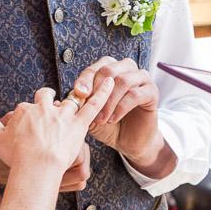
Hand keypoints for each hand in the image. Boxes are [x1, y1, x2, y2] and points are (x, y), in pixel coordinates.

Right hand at [0, 80, 113, 176]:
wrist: (36, 166)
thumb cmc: (16, 155)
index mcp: (26, 110)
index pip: (27, 106)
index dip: (29, 115)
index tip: (28, 127)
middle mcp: (44, 108)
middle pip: (46, 98)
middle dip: (47, 102)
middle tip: (49, 116)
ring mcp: (63, 115)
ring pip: (68, 101)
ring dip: (73, 98)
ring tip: (78, 97)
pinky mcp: (79, 124)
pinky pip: (93, 105)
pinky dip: (103, 93)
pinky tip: (112, 82)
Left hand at [71, 57, 174, 178]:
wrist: (129, 141)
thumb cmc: (107, 123)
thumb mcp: (89, 114)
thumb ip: (79, 104)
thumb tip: (58, 100)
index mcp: (110, 69)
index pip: (94, 68)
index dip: (85, 80)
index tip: (78, 94)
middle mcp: (126, 69)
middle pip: (109, 69)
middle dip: (97, 90)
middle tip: (90, 109)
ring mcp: (141, 78)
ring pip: (123, 80)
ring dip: (108, 101)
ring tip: (101, 118)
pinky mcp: (152, 92)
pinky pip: (135, 94)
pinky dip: (120, 107)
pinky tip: (112, 119)